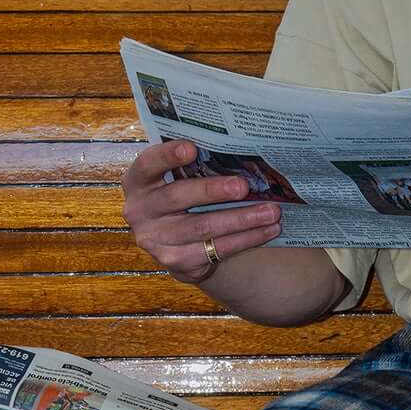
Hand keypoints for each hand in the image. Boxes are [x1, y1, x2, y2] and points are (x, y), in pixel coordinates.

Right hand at [122, 139, 282, 282]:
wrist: (173, 244)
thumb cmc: (181, 198)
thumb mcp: (176, 179)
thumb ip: (192, 166)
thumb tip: (237, 147)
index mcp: (138, 182)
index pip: (148, 164)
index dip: (167, 156)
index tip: (192, 149)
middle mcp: (140, 210)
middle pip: (178, 197)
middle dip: (214, 191)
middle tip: (243, 186)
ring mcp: (154, 239)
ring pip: (202, 227)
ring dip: (241, 219)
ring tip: (272, 211)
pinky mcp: (174, 261)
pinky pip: (215, 249)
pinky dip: (246, 239)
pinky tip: (268, 230)